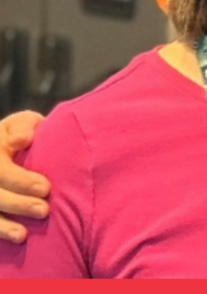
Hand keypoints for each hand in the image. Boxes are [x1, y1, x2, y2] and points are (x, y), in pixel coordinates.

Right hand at [0, 110, 48, 243]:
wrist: (12, 149)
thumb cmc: (23, 135)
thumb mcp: (23, 124)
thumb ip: (24, 127)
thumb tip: (22, 139)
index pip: (1, 168)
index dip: (19, 180)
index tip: (46, 188)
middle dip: (16, 203)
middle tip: (43, 210)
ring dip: (1, 225)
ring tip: (23, 234)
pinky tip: (15, 238)